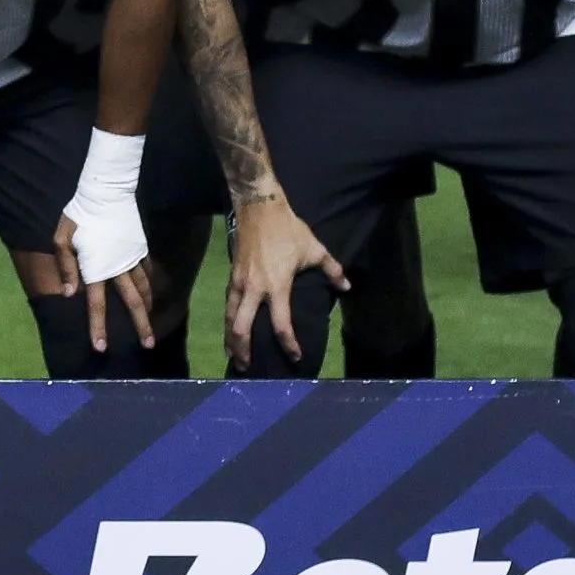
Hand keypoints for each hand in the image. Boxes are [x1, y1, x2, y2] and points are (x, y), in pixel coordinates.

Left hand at [49, 216, 162, 355]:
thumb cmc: (79, 215)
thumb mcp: (62, 238)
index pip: (97, 304)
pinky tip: (150, 297)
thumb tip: (70, 294)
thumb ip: (66, 266)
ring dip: (147, 309)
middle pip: (131, 302)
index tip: (101, 346)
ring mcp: (133, 258)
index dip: (98, 326)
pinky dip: (149, 287)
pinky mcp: (140, 248)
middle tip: (148, 345)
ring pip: (143, 289)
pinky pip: (146, 272)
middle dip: (140, 326)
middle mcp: (118, 267)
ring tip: (151, 327)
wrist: (106, 191)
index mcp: (97, 267)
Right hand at [224, 191, 343, 370]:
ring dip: (231, 339)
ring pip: (230, 318)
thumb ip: (332, 270)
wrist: (259, 207)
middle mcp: (254, 289)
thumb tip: (346, 286)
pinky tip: (230, 329)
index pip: (281, 324)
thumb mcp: (314, 249)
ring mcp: (239, 283)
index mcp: (277, 286)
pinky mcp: (232, 276)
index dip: (289, 343)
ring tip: (234, 355)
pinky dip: (228, 321)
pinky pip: (228, 305)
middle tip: (248, 368)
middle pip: (242, 328)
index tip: (295, 356)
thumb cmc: (288, 229)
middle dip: (244, 350)